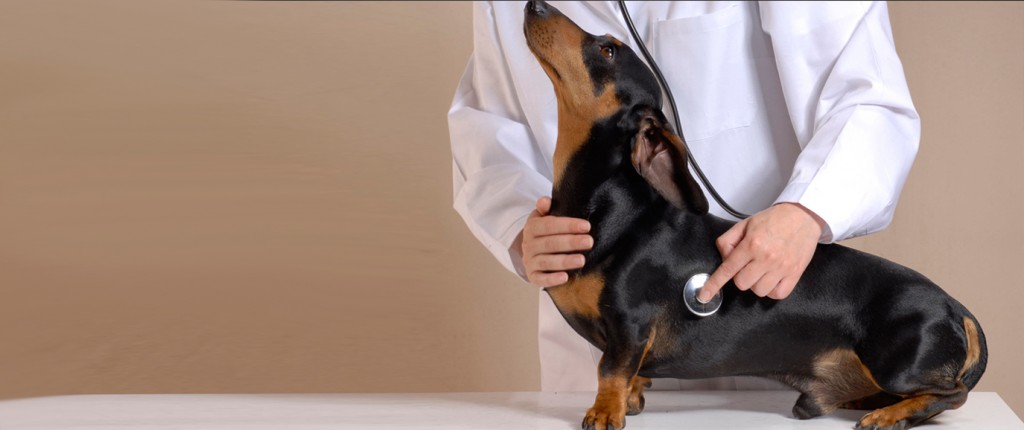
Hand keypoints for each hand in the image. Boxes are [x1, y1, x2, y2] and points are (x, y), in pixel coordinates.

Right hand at [514, 197, 592, 286]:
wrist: (531, 253)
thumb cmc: (544, 233)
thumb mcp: (542, 218)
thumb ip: (544, 208)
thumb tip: (545, 201)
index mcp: (532, 228)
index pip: (549, 225)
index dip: (568, 225)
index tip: (586, 226)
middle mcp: (528, 245)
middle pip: (550, 244)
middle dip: (571, 243)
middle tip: (589, 242)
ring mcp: (529, 261)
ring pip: (546, 262)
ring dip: (564, 261)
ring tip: (582, 260)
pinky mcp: (532, 276)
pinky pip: (541, 279)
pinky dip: (552, 279)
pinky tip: (565, 277)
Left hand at [699, 203, 825, 301]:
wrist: (803, 216)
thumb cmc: (774, 219)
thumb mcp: (745, 224)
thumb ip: (728, 241)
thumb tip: (724, 258)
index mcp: (752, 244)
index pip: (728, 269)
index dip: (714, 284)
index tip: (704, 295)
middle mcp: (766, 258)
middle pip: (742, 283)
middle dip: (741, 276)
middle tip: (749, 263)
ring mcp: (782, 268)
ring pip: (758, 291)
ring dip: (756, 283)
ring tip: (763, 269)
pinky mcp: (795, 274)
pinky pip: (777, 294)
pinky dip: (772, 290)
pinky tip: (772, 278)